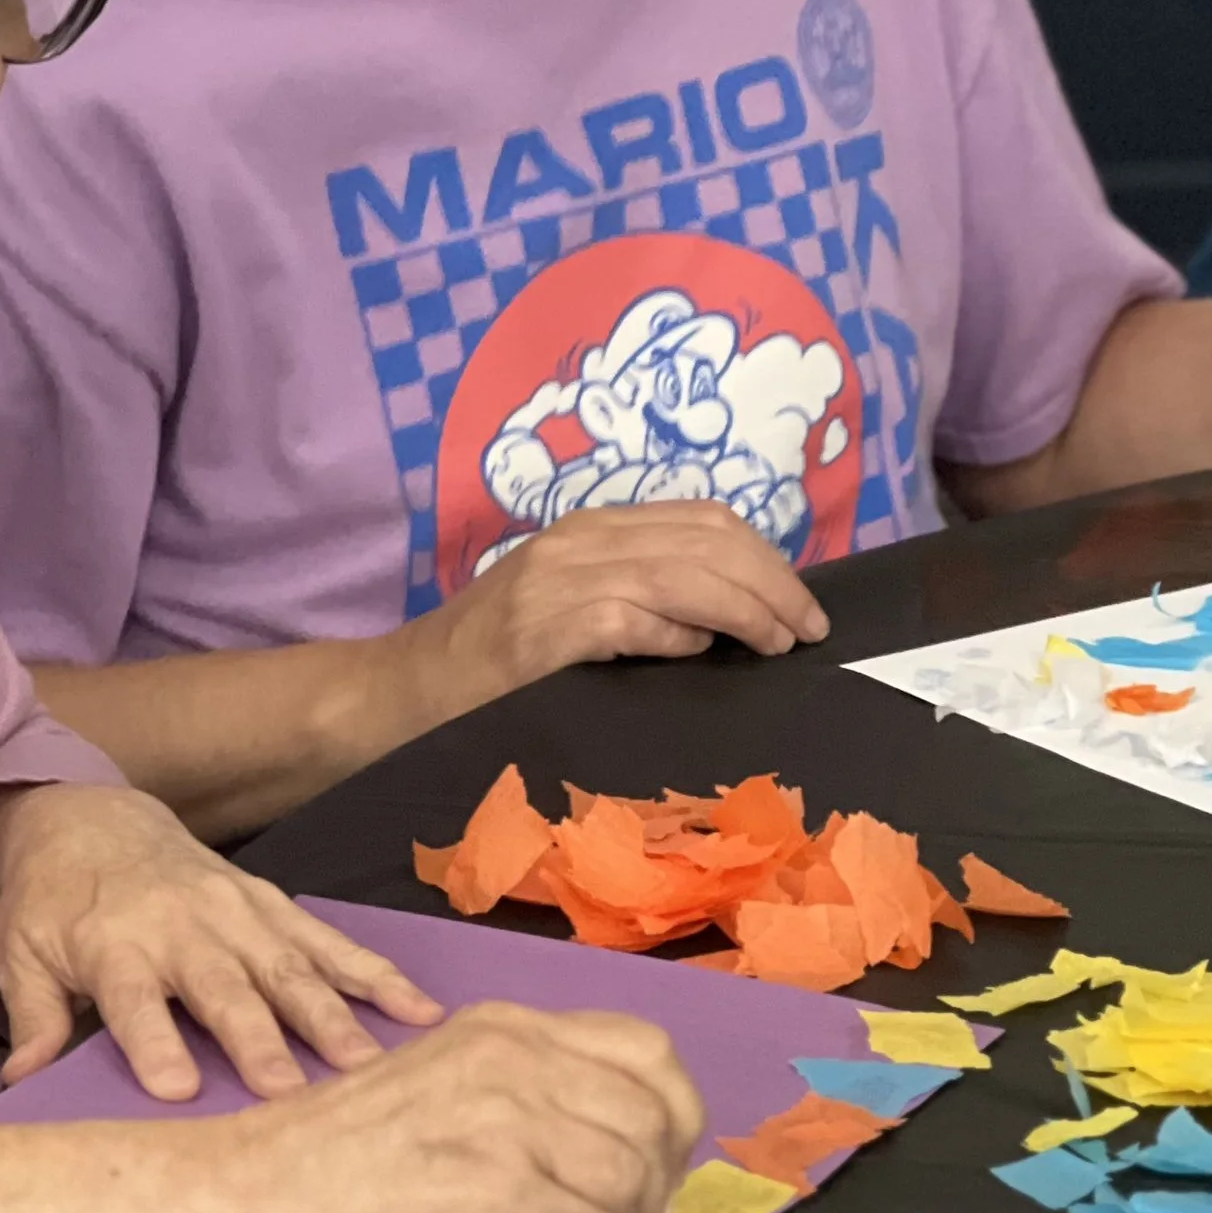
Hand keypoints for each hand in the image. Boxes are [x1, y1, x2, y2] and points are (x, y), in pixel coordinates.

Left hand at [0, 782, 441, 1100]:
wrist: (90, 819)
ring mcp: (238, 912)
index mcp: (115, 944)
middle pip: (227, 988)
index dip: (155, 1041)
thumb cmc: (54, 905)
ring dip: (332, 1015)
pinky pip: (330, 942)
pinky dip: (375, 973)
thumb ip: (34, 1019)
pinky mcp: (272, 905)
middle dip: (261, 1039)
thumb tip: (25, 1081)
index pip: (135, 998)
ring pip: (292, 967)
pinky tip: (418, 1008)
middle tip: (292, 1095)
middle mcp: (183, 926)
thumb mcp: (22, 955)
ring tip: (369, 1063)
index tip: (177, 1089)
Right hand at [152, 998, 706, 1212]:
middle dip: (655, 1184)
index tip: (648, 1165)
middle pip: (655, 1116)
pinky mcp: (490, 1195)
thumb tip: (608, 1149)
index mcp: (503, 1027)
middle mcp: (512, 1059)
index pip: (648, 1052)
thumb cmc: (326, 1156)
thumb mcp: (440, 1086)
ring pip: (633, 1177)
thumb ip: (522, 1097)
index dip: (670, 1117)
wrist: (238, 1191)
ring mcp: (503, 1122)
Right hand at [405, 502, 829, 721]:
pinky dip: (678, 634)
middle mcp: (580, 540)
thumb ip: (640, 599)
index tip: (800, 604)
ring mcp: (560, 580)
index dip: (765, 557)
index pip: (703, 519)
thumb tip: (728, 623)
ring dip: (745, 610)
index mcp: (592, 527)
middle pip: (707, 540)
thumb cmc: (491, 666)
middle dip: (772, 583)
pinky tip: (700, 654)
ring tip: (777, 645)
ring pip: (684, 574)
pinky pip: (635, 619)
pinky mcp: (545, 628)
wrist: (403, 693)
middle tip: (808, 629)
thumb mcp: (572, 610)